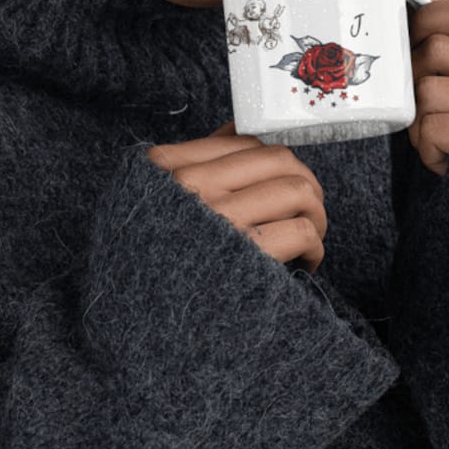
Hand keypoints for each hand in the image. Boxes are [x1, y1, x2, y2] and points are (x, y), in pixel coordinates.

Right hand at [148, 125, 326, 271]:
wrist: (133, 320)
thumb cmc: (146, 259)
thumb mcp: (152, 195)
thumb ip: (191, 162)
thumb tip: (235, 128)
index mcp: (167, 167)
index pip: (244, 141)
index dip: (274, 160)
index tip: (281, 181)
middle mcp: (192, 187)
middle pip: (279, 160)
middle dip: (304, 181)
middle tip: (307, 207)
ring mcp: (218, 219)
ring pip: (297, 190)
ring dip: (315, 213)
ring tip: (309, 232)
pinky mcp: (244, 256)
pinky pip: (300, 230)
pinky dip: (313, 245)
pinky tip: (305, 260)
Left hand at [407, 0, 448, 217]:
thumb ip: (443, 34)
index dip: (426, 17)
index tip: (409, 40)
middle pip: (438, 49)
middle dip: (414, 82)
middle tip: (424, 110)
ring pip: (430, 91)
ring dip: (418, 122)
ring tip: (438, 138)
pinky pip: (434, 127)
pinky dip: (426, 147)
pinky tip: (445, 158)